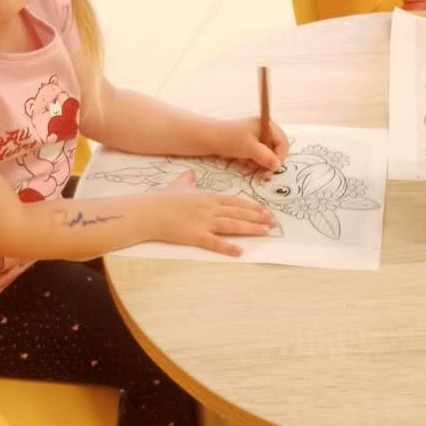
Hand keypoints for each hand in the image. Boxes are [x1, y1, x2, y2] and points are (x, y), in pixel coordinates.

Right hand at [144, 171, 278, 256]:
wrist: (150, 211)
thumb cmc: (163, 199)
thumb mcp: (179, 185)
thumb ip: (188, 180)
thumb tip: (191, 174)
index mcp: (208, 197)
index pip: (235, 202)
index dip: (252, 207)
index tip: (265, 211)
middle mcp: (210, 209)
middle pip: (239, 213)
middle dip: (258, 218)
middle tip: (274, 223)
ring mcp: (204, 222)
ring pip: (233, 225)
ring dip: (251, 228)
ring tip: (266, 232)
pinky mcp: (196, 236)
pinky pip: (215, 242)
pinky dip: (228, 247)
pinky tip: (241, 251)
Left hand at [208, 115, 289, 173]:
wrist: (208, 138)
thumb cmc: (230, 139)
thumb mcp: (250, 149)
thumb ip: (266, 157)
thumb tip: (278, 166)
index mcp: (267, 125)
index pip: (283, 143)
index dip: (280, 157)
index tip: (272, 168)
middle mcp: (263, 130)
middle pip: (275, 150)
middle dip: (267, 161)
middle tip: (259, 170)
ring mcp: (256, 137)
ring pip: (265, 156)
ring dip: (258, 163)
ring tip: (246, 163)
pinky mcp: (248, 145)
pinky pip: (256, 157)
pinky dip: (251, 162)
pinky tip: (241, 162)